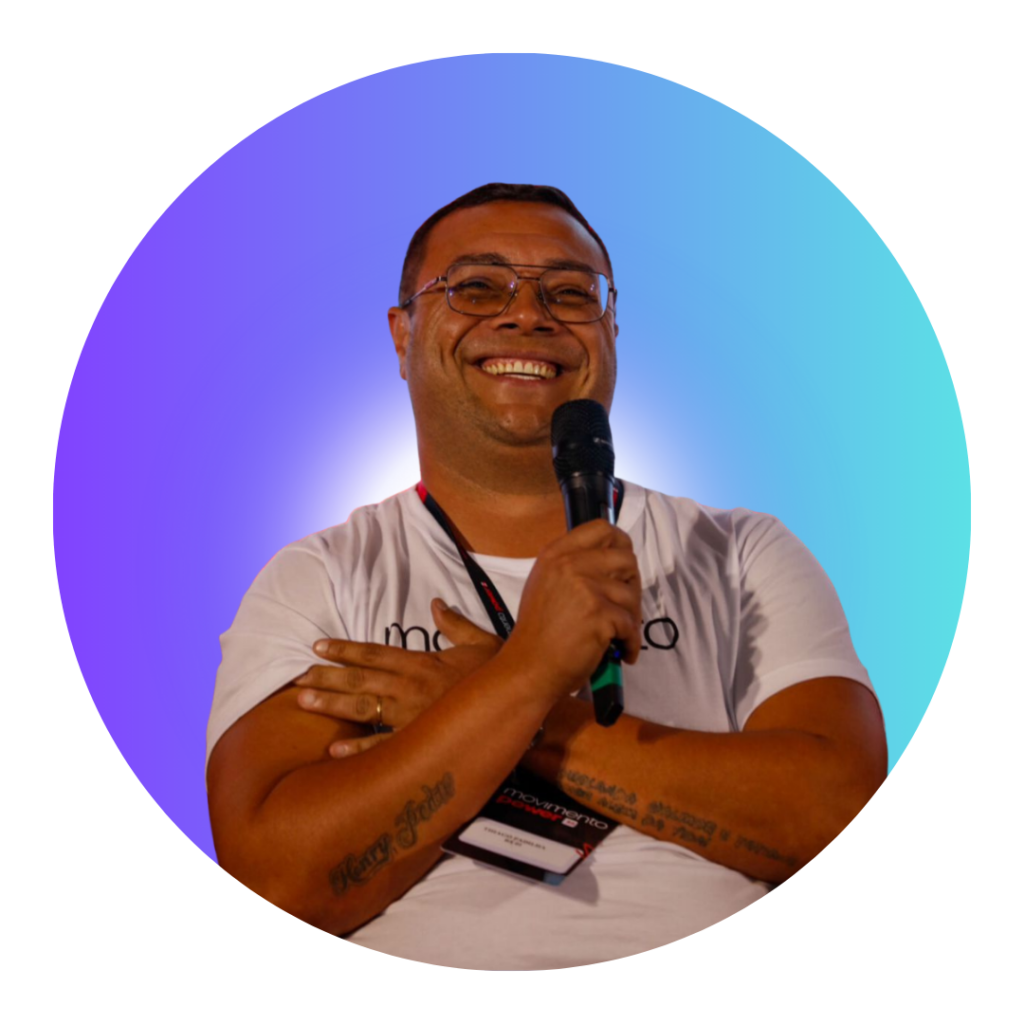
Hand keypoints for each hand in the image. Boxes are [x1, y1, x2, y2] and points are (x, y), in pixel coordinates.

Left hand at [296, 598, 502, 755]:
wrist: (521, 700)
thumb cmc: (499, 672)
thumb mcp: (479, 641)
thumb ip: (454, 623)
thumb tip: (436, 603)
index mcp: (421, 662)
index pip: (374, 653)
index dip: (344, 649)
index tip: (318, 647)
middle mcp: (410, 685)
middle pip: (360, 679)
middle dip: (326, 677)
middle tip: (296, 678)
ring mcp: (412, 714)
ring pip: (364, 708)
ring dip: (331, 704)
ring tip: (302, 702)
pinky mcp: (420, 740)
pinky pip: (385, 747)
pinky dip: (360, 750)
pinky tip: (335, 752)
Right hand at [508, 519, 641, 700]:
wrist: (529, 668)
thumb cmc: (539, 633)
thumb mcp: (546, 584)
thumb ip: (573, 567)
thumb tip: (612, 562)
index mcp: (556, 553)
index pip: (601, 528)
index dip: (620, 544)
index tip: (623, 565)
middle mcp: (569, 564)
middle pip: (625, 558)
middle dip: (632, 584)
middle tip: (625, 607)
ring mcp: (585, 587)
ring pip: (631, 594)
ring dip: (632, 618)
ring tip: (621, 635)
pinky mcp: (598, 613)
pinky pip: (630, 624)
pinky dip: (631, 642)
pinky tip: (622, 652)